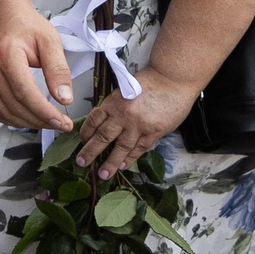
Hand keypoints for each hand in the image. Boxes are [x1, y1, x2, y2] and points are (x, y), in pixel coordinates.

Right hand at [0, 3, 74, 131]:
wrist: (3, 12)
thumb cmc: (26, 24)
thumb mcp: (49, 40)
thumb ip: (58, 69)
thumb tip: (64, 99)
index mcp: (7, 55)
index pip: (25, 93)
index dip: (44, 113)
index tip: (62, 121)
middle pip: (14, 107)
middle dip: (40, 121)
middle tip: (60, 124)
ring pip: (3, 112)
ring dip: (27, 123)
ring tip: (47, 122)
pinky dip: (11, 119)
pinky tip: (27, 117)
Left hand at [74, 67, 192, 179]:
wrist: (172, 79)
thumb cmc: (150, 81)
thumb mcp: (125, 89)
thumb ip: (115, 105)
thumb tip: (105, 120)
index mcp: (113, 102)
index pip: (94, 121)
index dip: (86, 133)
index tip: (82, 141)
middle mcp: (123, 115)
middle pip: (103, 137)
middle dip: (90, 152)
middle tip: (82, 162)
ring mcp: (138, 125)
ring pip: (121, 148)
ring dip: (110, 163)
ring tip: (103, 174)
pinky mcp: (154, 132)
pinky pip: (139, 149)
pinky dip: (130, 158)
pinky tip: (123, 166)